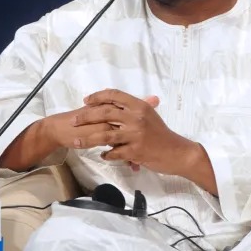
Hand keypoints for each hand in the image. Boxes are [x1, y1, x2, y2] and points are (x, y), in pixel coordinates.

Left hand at [72, 89, 201, 177]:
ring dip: (87, 139)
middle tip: (73, 121)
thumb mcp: (150, 115)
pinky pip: (114, 153)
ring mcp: (135, 135)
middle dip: (86, 117)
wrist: (177, 152)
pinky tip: (101, 155)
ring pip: (105, 135)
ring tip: (76, 141)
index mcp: (139, 106)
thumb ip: (134, 108)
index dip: (98, 96)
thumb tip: (116, 102)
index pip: (114, 95)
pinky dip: (106, 155)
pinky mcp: (135, 151)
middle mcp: (136, 118)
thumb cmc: (162, 134)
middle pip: (105, 113)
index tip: (86, 101)